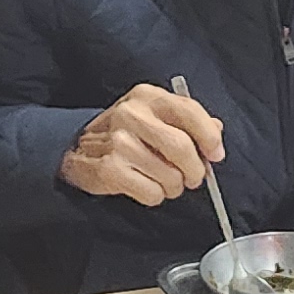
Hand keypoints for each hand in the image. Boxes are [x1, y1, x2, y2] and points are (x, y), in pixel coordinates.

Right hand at [59, 84, 222, 203]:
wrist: (76, 148)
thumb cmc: (125, 132)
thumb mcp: (153, 114)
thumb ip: (185, 120)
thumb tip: (216, 132)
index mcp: (148, 97)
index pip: (190, 112)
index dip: (210, 137)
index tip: (216, 154)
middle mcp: (132, 115)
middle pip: (182, 148)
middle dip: (195, 170)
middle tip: (193, 178)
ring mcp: (119, 142)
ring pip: (170, 176)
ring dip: (174, 187)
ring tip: (164, 182)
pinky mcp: (110, 169)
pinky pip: (152, 193)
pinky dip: (156, 196)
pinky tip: (145, 186)